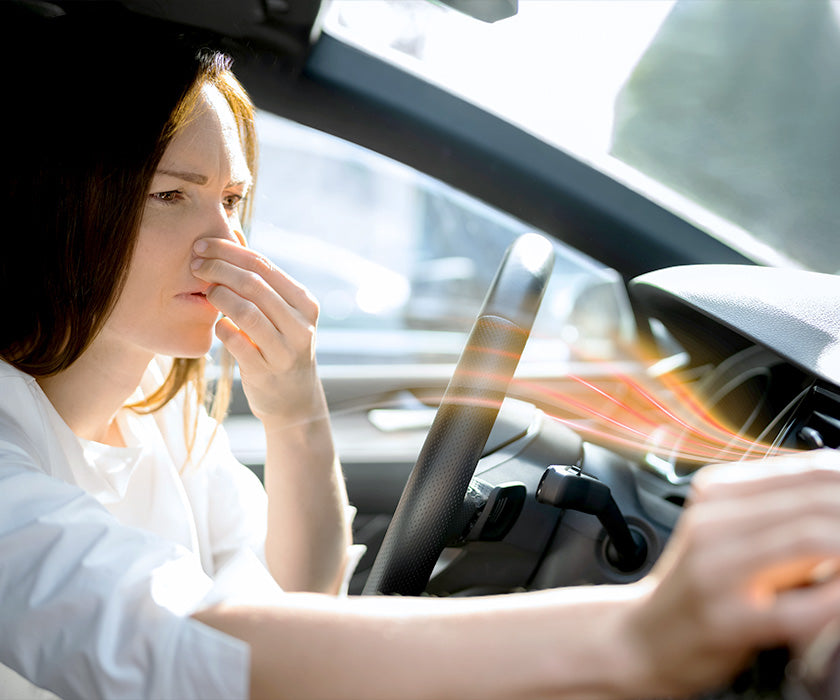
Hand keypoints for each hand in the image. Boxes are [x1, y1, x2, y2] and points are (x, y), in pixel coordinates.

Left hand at [191, 236, 326, 426]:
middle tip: (194, 264)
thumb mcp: (280, 312)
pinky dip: (222, 328)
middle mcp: (301, 325)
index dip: (229, 251)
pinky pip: (238, 343)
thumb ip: (260, 278)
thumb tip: (233, 231)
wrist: (294, 400)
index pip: (263, 265)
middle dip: (218, 269)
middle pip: (255, 284)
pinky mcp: (267, 371)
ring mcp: (286, 350)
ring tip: (205, 292)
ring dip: (219, 296)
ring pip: (247, 312)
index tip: (201, 245)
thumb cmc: (280, 346)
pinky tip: (215, 323)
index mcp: (304, 303)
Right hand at [628, 449, 839, 696]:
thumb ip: (773, 509)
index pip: (806, 469)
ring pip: (812, 539)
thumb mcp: (723, 531)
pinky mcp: (726, 620)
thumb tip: (834, 492)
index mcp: (715, 493)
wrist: (642, 637)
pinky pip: (801, 606)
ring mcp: (716, 570)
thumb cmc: (692, 587)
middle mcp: (711, 522)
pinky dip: (835, 599)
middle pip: (815, 500)